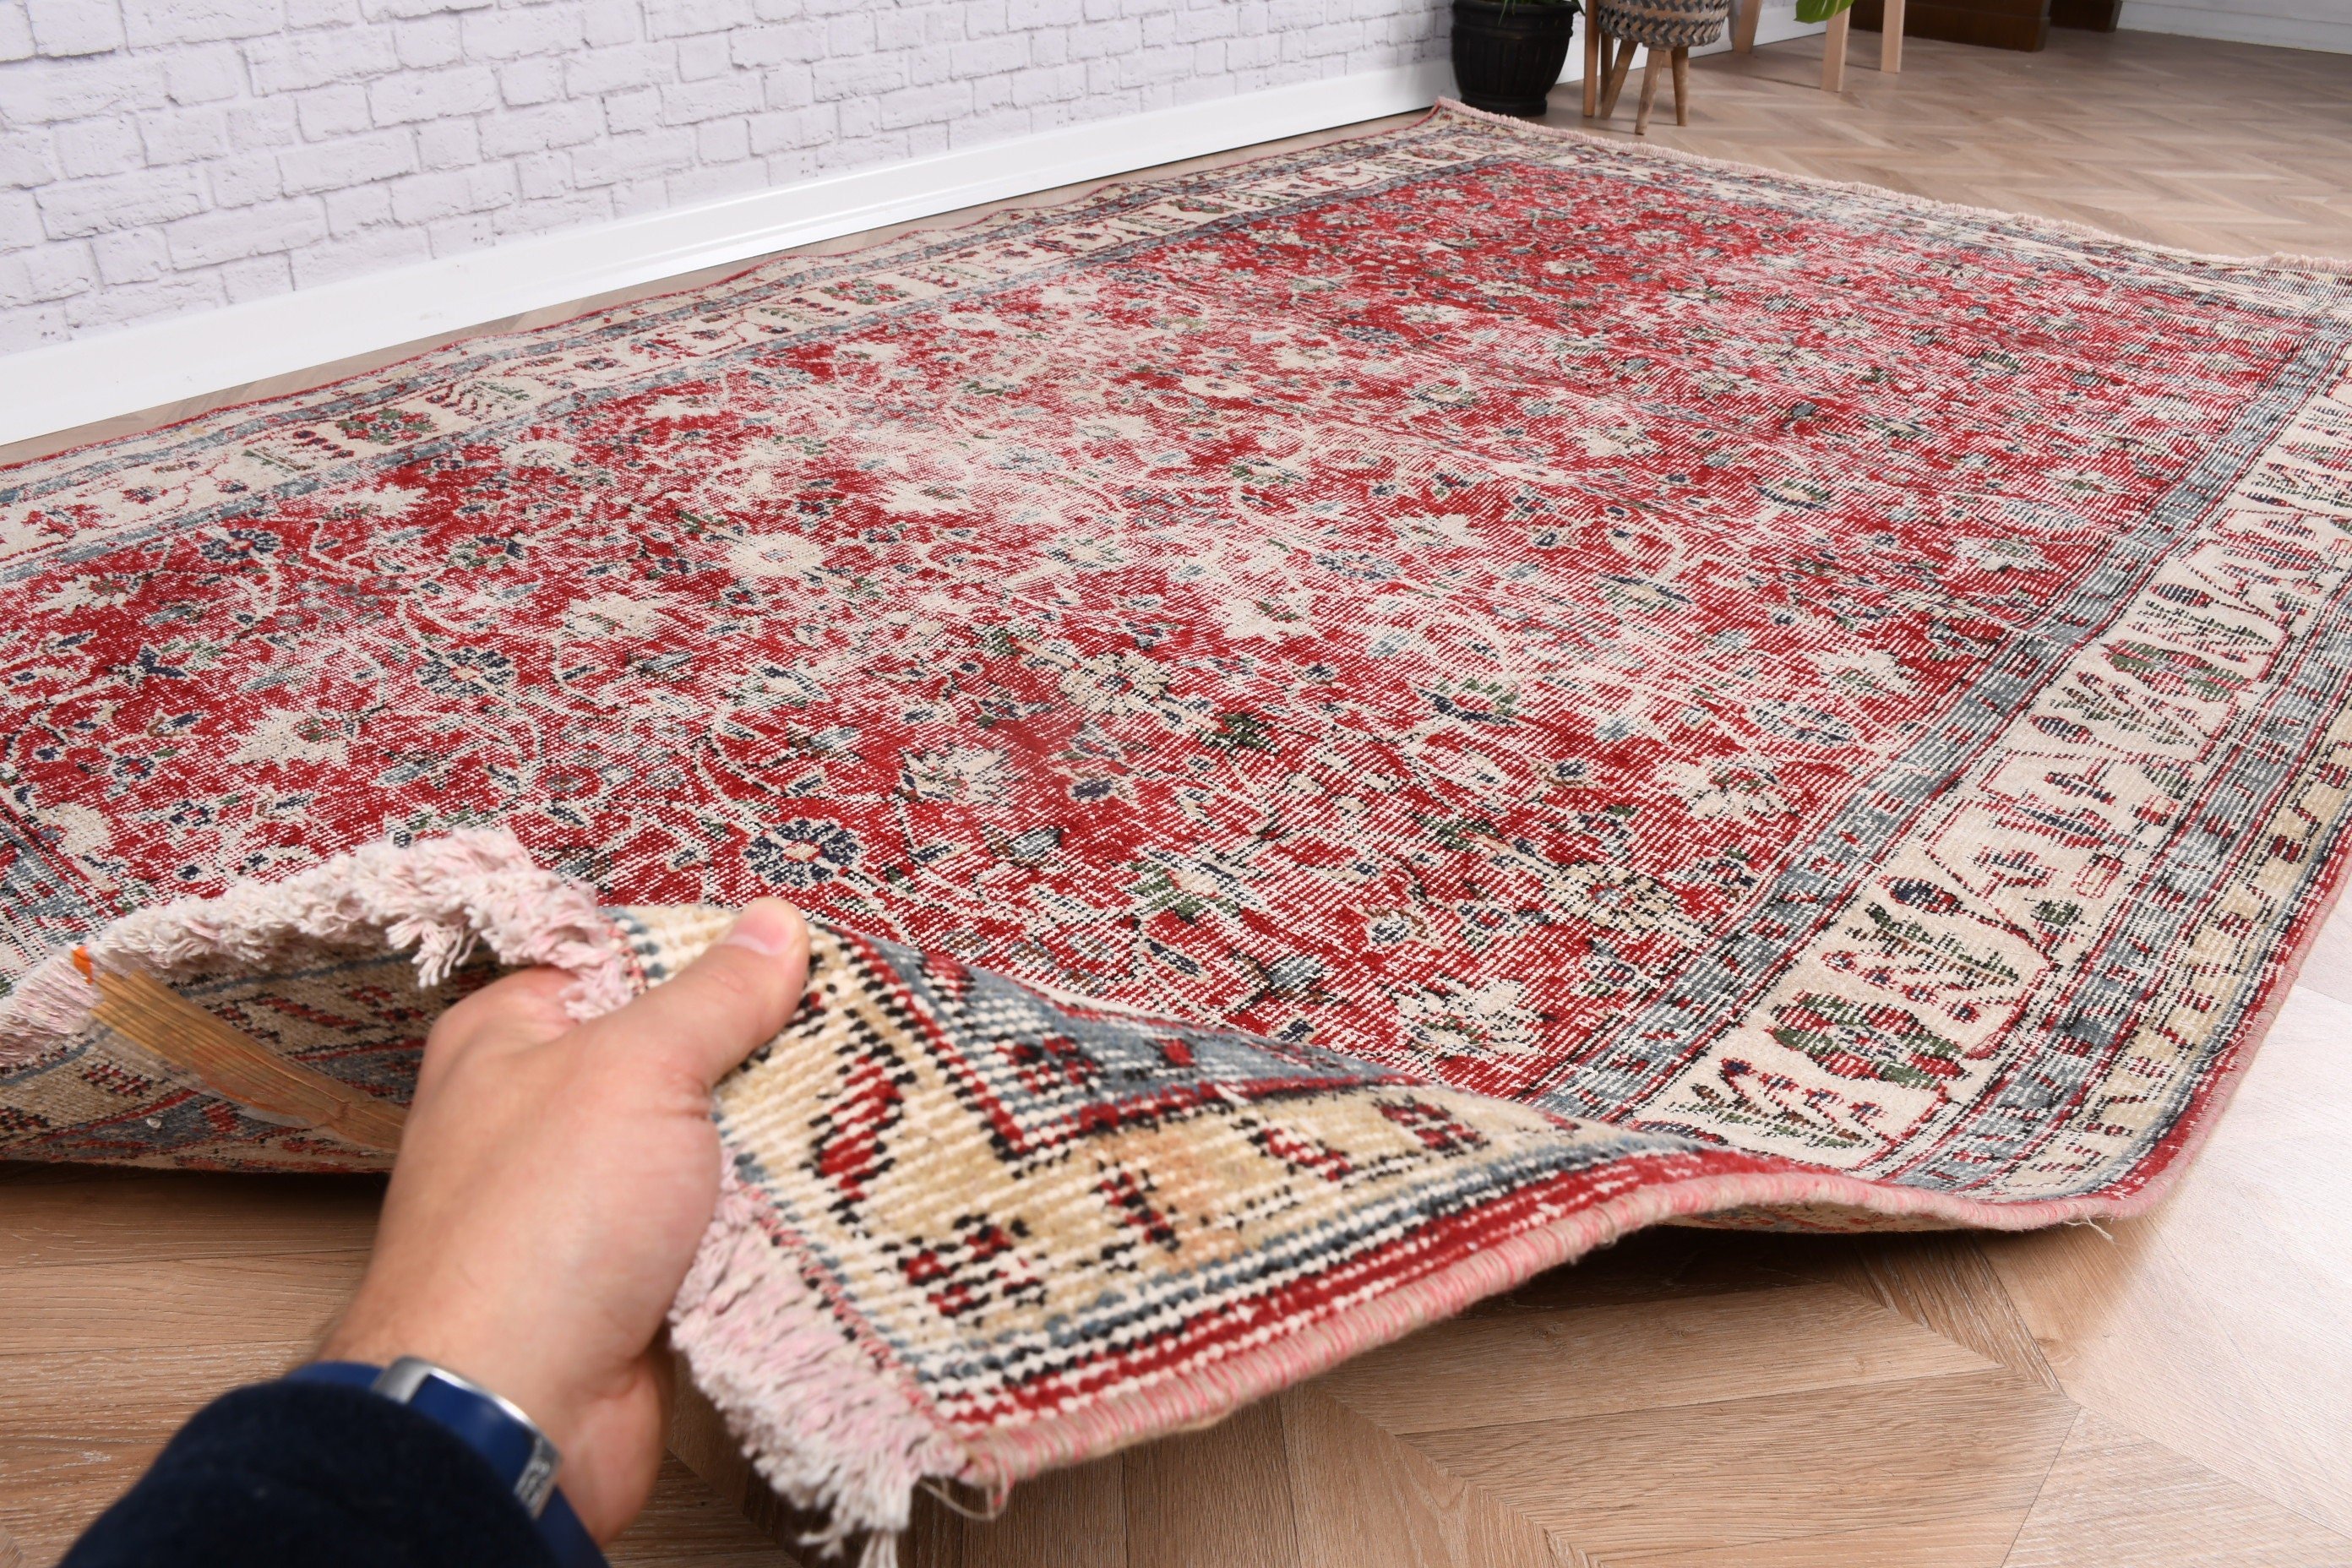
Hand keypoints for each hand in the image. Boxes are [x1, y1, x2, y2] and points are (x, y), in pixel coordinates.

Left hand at [320, 899, 810, 1541]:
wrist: (516, 1415)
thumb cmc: (542, 1223)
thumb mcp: (636, 1069)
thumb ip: (713, 995)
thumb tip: (773, 922)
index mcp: (514, 1037)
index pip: (626, 961)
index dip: (714, 958)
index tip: (804, 957)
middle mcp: (545, 1113)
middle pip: (682, 1056)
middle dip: (765, 1055)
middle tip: (857, 1034)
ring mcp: (592, 1202)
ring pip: (713, 1148)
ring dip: (780, 1146)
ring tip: (872, 1113)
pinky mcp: (638, 1278)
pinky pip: (724, 1227)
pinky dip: (773, 1220)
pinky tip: (841, 1194)